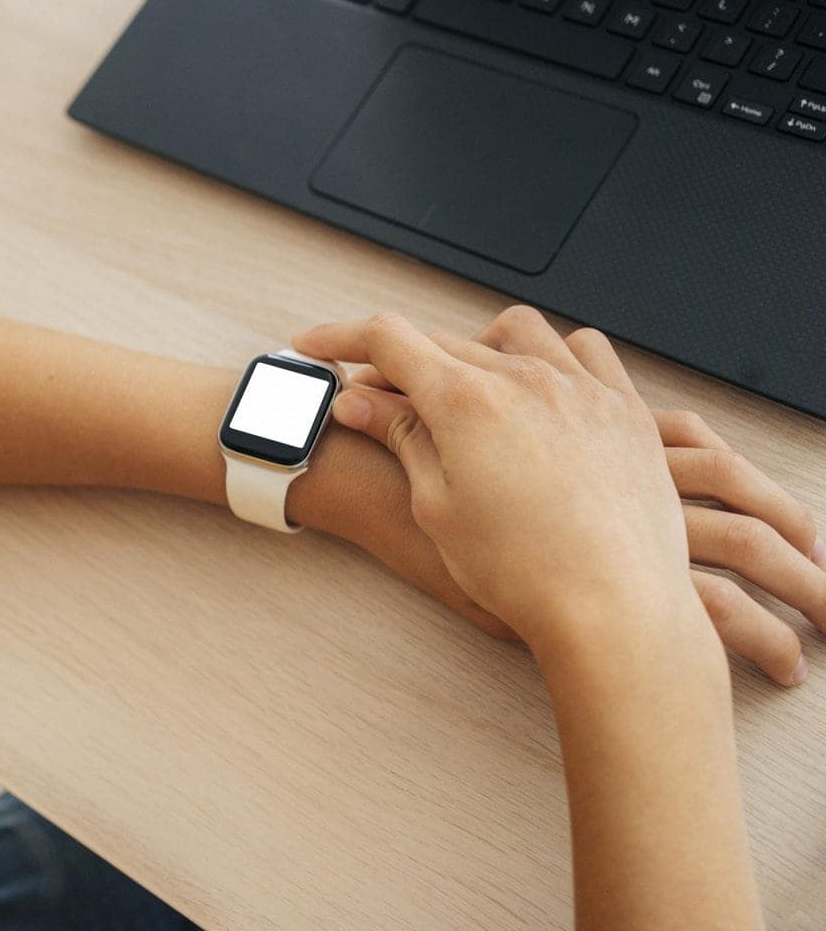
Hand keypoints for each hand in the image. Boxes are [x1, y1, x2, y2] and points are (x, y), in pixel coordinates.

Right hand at [294, 309, 704, 652]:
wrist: (613, 608)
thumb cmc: (523, 571)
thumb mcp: (435, 507)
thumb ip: (401, 439)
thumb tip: (360, 401)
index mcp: (466, 402)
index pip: (387, 340)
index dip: (339, 337)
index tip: (315, 345)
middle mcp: (524, 379)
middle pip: (443, 341)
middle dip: (401, 363)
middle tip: (380, 399)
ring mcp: (581, 388)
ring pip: (516, 332)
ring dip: (476, 347)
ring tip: (466, 389)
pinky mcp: (624, 409)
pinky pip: (587, 351)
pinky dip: (552, 354)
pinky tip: (542, 386)